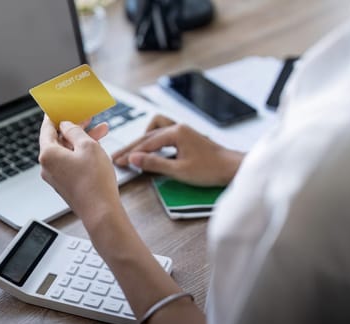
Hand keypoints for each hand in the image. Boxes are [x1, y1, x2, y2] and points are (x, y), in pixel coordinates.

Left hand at [39, 116, 123, 227]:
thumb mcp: (88, 146)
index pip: (47, 127)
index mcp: (48, 154)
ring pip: (68, 151)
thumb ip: (75, 131)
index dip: (55, 115)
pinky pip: (71, 162)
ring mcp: (56, 177)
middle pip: (58, 139)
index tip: (60, 106)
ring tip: (102, 130)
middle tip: (88, 116)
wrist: (101, 212)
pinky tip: (98, 147)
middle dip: (75, 127)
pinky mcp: (66, 185)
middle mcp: (47, 166)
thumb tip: (67, 126)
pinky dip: (83, 153)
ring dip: (83, 139)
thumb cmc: (94, 181)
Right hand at [112, 115, 243, 185]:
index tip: (118, 161)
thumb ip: (154, 163)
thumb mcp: (179, 170)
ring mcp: (183, 131)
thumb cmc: (210, 169)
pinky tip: (151, 150)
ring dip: (143, 139)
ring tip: (133, 152)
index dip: (131, 153)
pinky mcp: (187, 137)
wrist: (232, 168)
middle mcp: (178, 128)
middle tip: (118, 157)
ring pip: (155, 130)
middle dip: (132, 147)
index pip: (146, 143)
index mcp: (176, 132)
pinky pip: (164, 134)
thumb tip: (134, 158)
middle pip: (148, 135)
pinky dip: (154, 141)